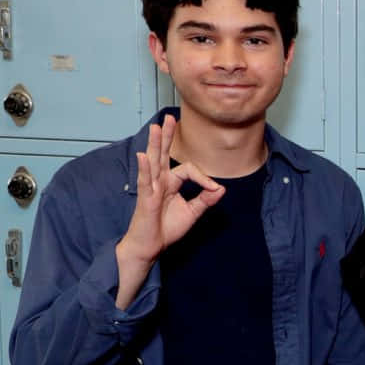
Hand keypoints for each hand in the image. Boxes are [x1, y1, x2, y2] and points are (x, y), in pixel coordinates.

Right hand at [115, 114, 223, 266]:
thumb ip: (205, 200)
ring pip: (153, 162)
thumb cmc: (166, 228)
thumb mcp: (192, 212)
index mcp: (170, 183)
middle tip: (168, 118)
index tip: (215, 190)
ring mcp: (150, 188)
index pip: (188, 169)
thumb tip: (221, 188)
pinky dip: (145, 168)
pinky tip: (144, 156)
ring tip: (155, 127)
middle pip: (163, 154)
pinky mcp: (144, 198)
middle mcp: (159, 181)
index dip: (204, 178)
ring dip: (154, 144)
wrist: (150, 246)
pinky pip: (145, 180)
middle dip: (166, 136)